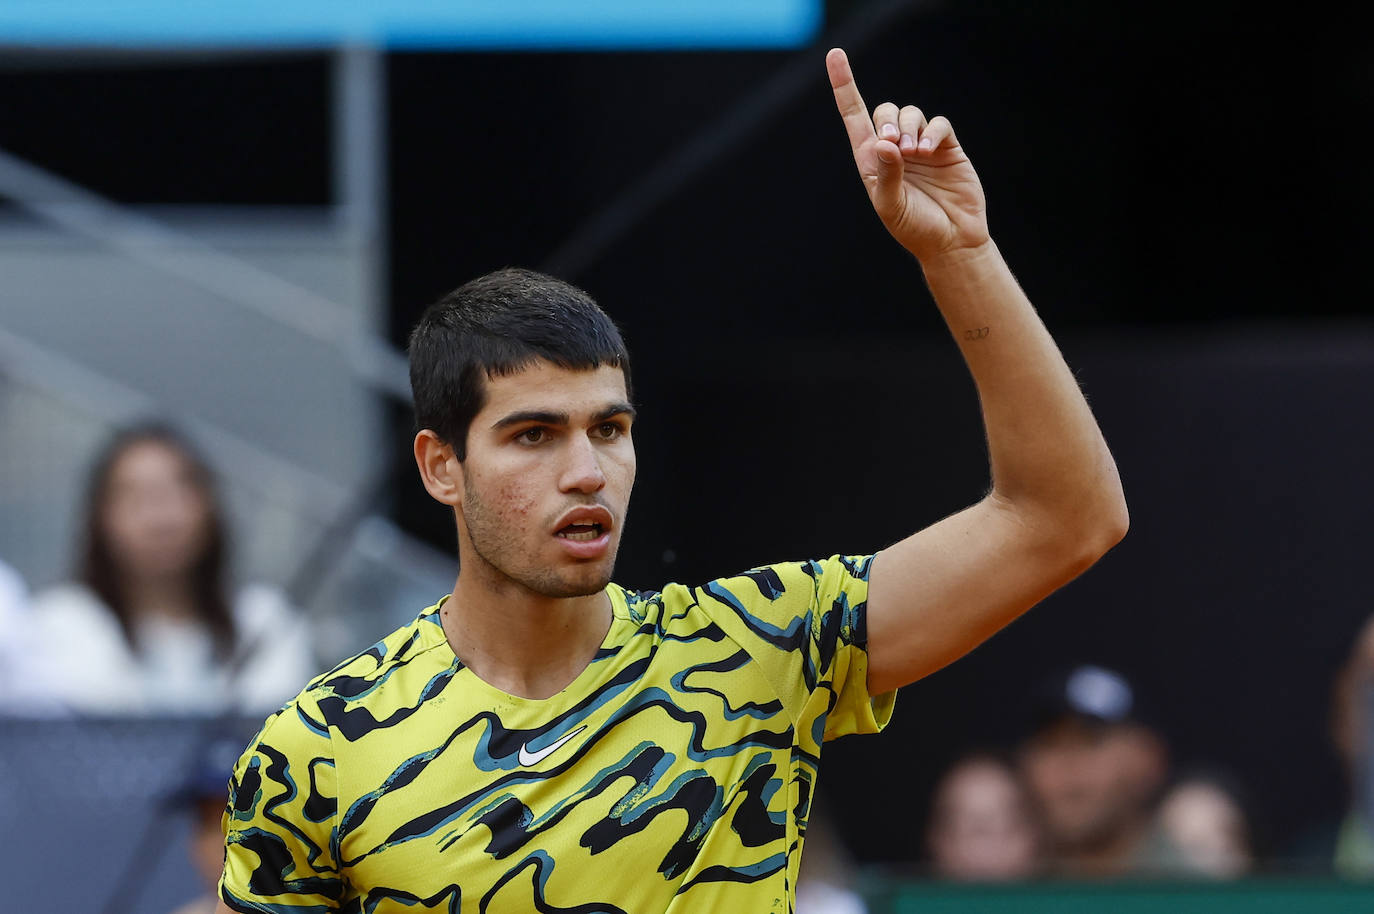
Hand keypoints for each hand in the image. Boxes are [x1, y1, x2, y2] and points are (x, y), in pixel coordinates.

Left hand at [826, 48, 989, 262]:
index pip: (854, 116)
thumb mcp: (891, 206)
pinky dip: (932, 132)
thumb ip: (886, 175)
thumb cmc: (915, 228)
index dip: (844, 85)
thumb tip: (882, 142)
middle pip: (884, 111)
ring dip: (909, 127)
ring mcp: (920, 146)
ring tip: (915, 153)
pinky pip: (938, 124)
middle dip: (887, 120)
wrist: (952, 240)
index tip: (835, 55)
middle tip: (895, 144)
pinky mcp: (946, 147)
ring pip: (911, 113)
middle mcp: (893, 149)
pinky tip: (929, 150)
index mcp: (871, 161)